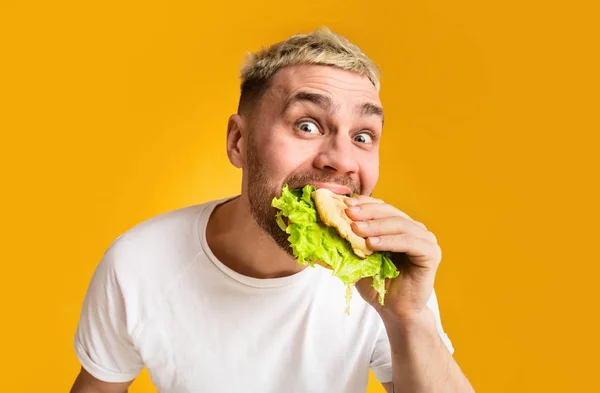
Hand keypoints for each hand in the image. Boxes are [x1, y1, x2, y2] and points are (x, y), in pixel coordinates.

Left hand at [345, 196, 441, 322]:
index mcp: (400, 227)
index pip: (382, 208)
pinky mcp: (431, 254)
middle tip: (348, 213)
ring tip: (356, 229)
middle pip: (391, 212)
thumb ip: (351, 240)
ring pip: (400, 225)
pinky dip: (389, 241)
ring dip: (376, 225)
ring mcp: (425, 240)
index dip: (364, 203)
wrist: (395, 311)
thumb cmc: (378, 285)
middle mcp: (415, 230)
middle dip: (367, 212)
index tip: (344, 203)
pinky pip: (409, 242)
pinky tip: (371, 244)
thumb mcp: (360, 258)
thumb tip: (331, 221)